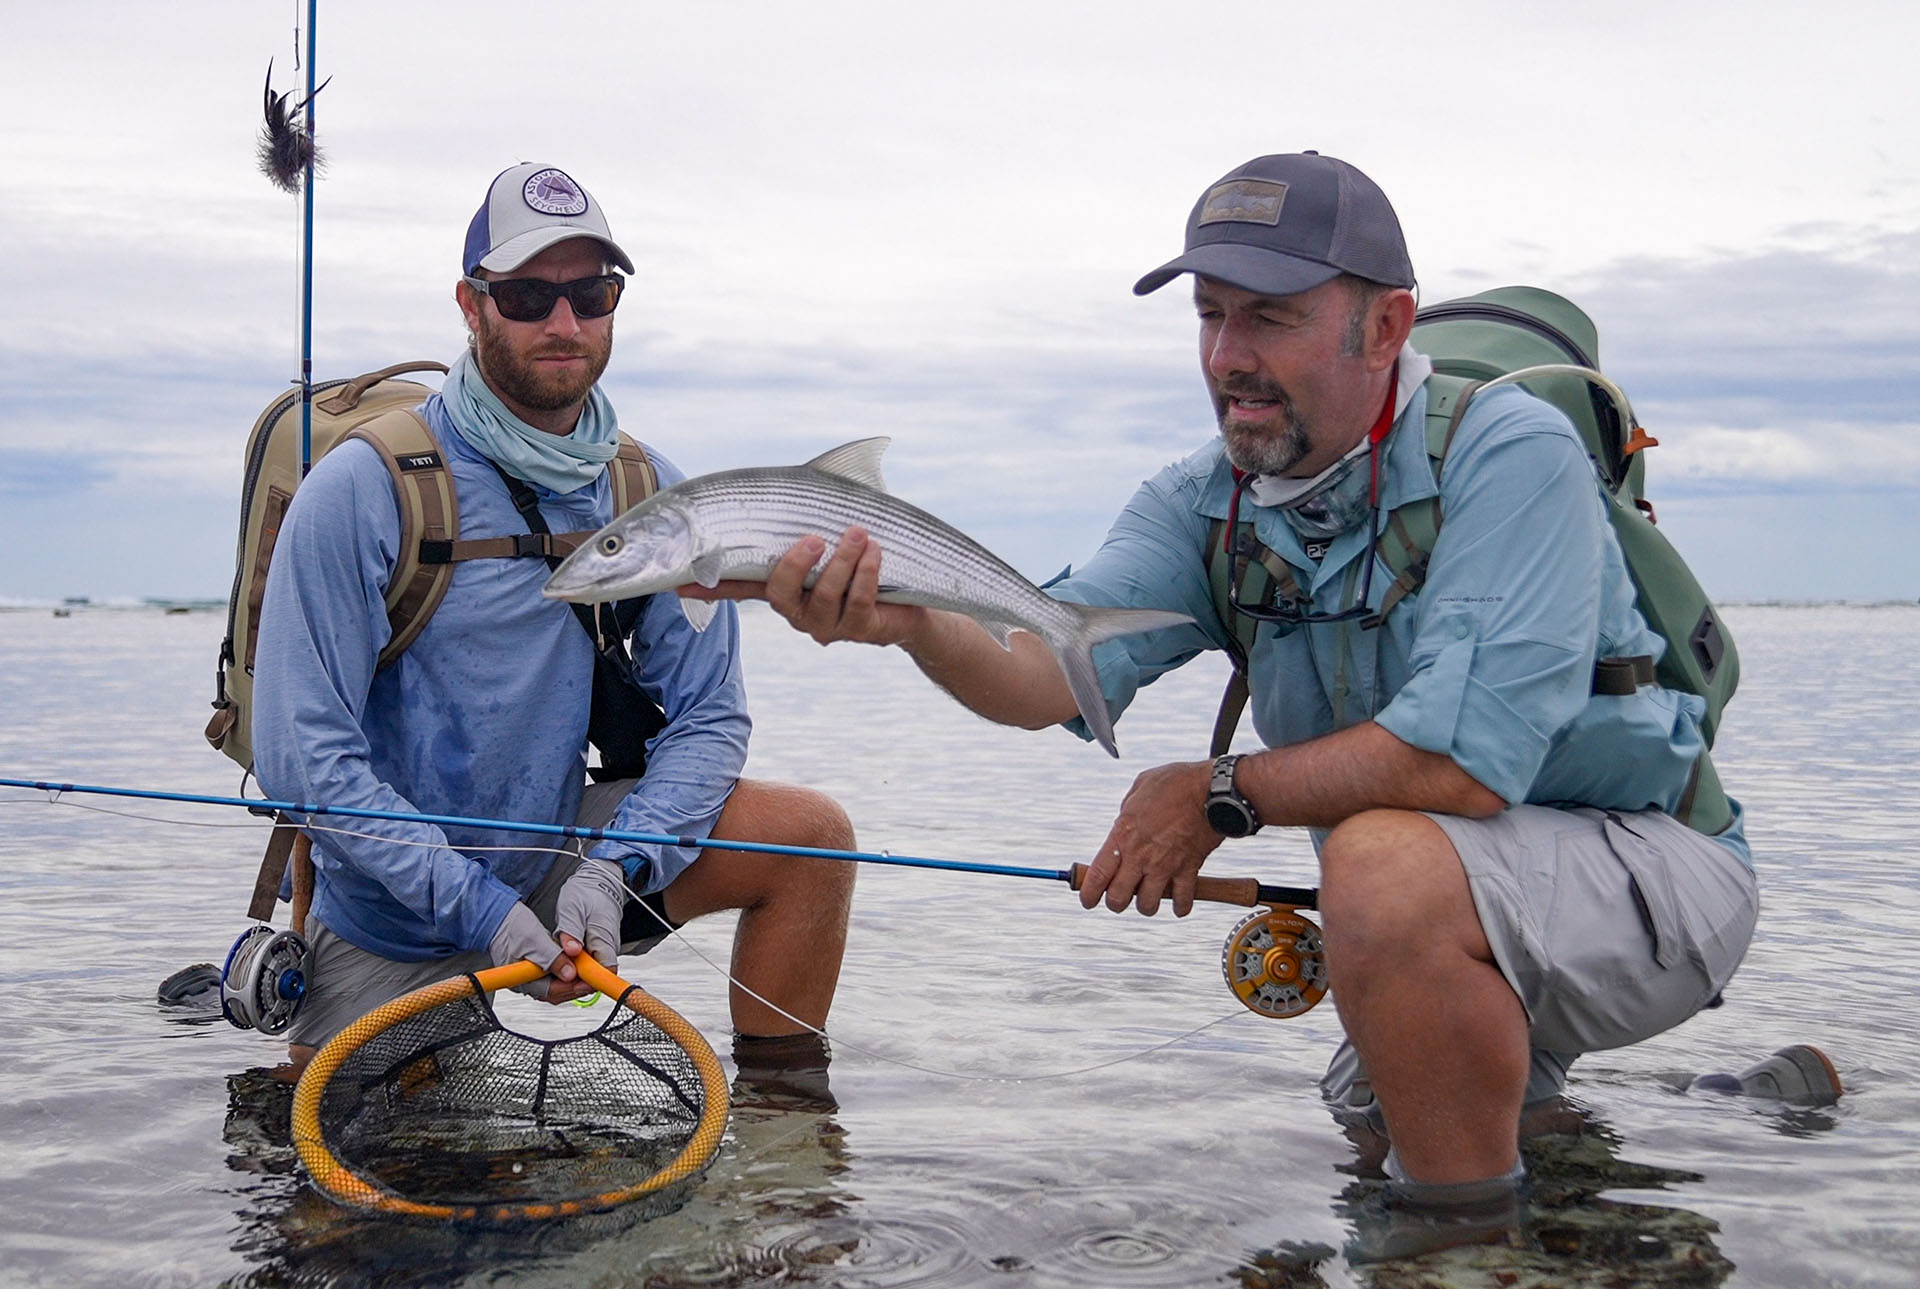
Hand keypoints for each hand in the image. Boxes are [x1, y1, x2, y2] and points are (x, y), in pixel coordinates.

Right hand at [487, 900, 596, 1003]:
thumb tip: (569, 974)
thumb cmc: (510, 926)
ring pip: (556, 984)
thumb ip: (552, 958)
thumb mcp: (535, 940)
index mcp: (522, 980)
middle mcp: (525, 982)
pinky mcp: (532, 967)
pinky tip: (574, 962)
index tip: (590, 981)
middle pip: (556, 991)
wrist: (497, 916)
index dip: (574, 988)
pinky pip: (552, 974)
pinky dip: (565, 969)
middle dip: (576, 985)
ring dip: (572, 977)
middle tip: (593, 977)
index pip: (553, 992)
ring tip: (587, 969)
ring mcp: (528, 975)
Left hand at [554, 856, 625, 970]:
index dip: (586, 982)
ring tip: (553, 959)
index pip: (605, 973)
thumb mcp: (572, 909)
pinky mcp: (596, 948)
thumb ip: (571, 932)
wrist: (599, 882)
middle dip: (571, 979)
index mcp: (604, 940)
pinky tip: (559, 954)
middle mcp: (607, 948)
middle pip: (593, 977)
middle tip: (551, 970)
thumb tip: (571, 952)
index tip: (567, 980)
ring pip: (586, 971)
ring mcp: (602, 949)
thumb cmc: (588, 893)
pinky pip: (584, 963)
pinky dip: (570, 963)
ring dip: (568, 970)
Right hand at [680, 527, 928, 646]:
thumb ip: (815, 510)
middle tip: (816, 537)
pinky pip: (858, 601)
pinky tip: (875, 552)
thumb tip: (812, 470)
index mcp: (785, 587)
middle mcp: (799, 610)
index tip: (678, 587)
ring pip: (823, 595)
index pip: (740, 587)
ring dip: (842, 560)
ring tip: (859, 533)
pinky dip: (866, 572)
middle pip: (779, 593)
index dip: (710, 588)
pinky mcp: (860, 629)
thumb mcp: (838, 531)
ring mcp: (828, 624)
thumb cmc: (867, 560)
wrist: (913, 601)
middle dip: (796, 563)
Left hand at [1077, 760, 1223, 916]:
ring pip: (1148, 906)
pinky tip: (1178, 902)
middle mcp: (1141, 855)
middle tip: (1120, 897)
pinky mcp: (1189, 869)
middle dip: (1116, 903)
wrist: (1211, 789)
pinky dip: (1180, 906)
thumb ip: (1127, 811)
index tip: (1088, 900)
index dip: (1088, 894)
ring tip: (1149, 897)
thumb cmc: (1176, 783)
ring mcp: (1165, 865)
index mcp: (1123, 835)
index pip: (1097, 875)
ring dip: (1147, 905)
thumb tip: (1124, 822)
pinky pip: (1182, 900)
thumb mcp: (1139, 789)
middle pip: (1118, 898)